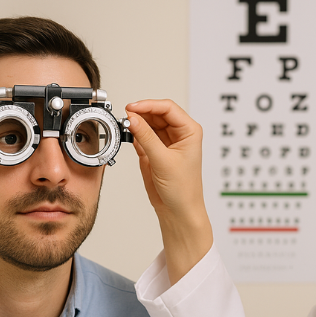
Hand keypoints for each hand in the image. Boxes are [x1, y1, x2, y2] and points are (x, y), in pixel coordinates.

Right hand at [126, 99, 212, 283]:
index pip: (168, 108)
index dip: (149, 105)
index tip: (132, 108)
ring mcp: (166, 142)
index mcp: (190, 131)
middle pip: (157, 113)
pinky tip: (129, 137)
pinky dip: (134, 135)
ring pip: (148, 124)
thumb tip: (132, 118)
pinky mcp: (155, 151)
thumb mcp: (163, 160)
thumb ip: (145, 137)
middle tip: (125, 117)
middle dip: (141, 113)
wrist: (178, 211)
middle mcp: (179, 134)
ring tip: (125, 126)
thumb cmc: (183, 189)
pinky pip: (142, 136)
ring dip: (136, 124)